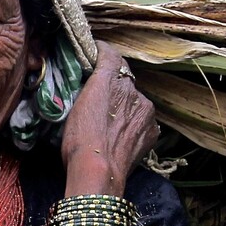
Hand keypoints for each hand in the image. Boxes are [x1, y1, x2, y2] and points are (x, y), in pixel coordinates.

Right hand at [59, 43, 157, 195]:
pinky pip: (143, 121)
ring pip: (135, 101)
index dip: (102, 53)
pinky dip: (134, 124)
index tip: (94, 55)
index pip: (110, 55)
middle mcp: (133, 90)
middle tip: (98, 101)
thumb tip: (90, 77)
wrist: (99, 172)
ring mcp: (146, 111)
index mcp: (111, 80)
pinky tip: (121, 136)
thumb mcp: (72, 106)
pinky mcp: (153, 131)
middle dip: (113, 86)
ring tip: (110, 124)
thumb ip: (85, 86)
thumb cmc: (78, 140)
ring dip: (125, 107)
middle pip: (124, 81)